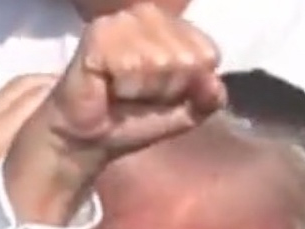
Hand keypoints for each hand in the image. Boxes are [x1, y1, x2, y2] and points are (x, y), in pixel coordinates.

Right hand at [3, 5, 223, 222]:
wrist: (89, 137)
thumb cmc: (133, 118)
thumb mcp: (185, 112)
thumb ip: (209, 98)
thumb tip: (215, 83)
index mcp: (174, 27)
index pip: (207, 54)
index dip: (188, 84)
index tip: (162, 94)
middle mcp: (149, 15)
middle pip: (185, 58)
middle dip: (165, 88)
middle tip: (138, 95)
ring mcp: (122, 20)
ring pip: (160, 61)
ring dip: (142, 89)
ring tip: (121, 92)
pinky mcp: (98, 33)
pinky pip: (131, 64)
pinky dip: (122, 86)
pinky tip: (108, 87)